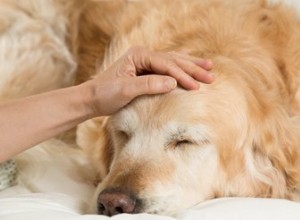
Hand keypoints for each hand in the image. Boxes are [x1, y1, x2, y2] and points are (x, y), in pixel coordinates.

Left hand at [83, 46, 213, 115]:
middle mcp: (143, 55)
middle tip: (211, 75)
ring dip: (191, 65)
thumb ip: (148, 85)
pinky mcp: (145, 71)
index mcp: (138, 56)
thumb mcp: (125, 90)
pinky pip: (168, 67)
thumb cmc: (105, 94)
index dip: (182, 75)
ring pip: (173, 61)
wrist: (92, 99)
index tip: (196, 87)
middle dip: (193, 68)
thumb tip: (173, 82)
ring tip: (209, 66)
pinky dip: (181, 68)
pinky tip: (190, 64)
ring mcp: (145, 62)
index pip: (166, 65)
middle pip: (173, 60)